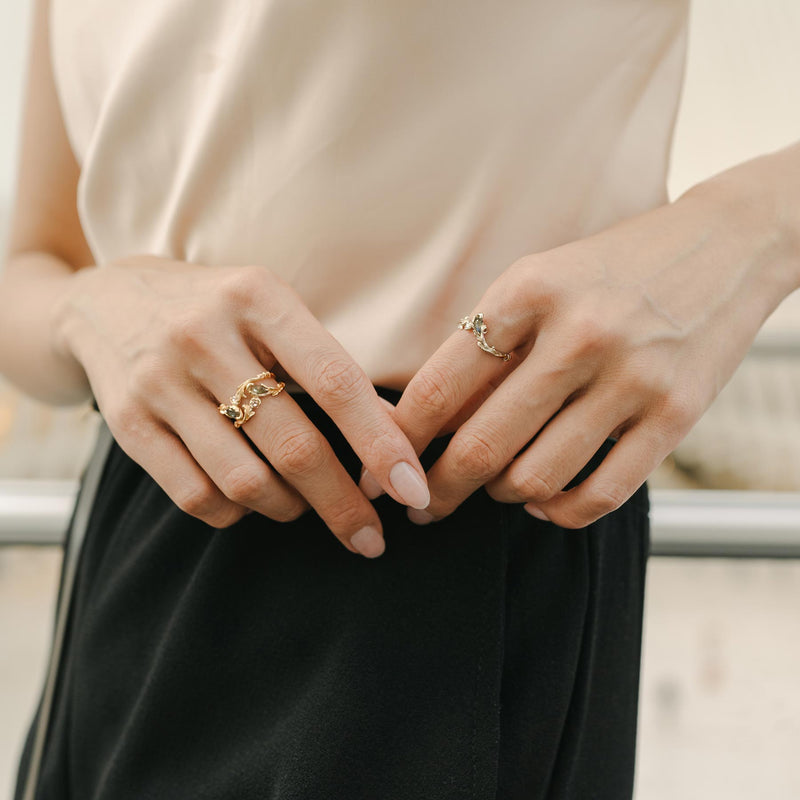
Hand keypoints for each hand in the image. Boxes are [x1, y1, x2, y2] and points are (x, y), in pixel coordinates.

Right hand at [54, 255, 429, 555]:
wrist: (105, 303)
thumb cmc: (217, 311)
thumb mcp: (271, 310)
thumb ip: (326, 365)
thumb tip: (396, 438)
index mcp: (258, 298)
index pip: (336, 383)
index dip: (380, 444)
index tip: (413, 488)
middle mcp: (204, 336)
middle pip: (293, 447)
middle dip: (343, 504)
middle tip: (372, 538)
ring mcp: (160, 382)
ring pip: (246, 482)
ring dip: (292, 510)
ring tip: (309, 507)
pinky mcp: (128, 425)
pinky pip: (197, 497)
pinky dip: (239, 513)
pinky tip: (255, 500)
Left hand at [382, 187, 792, 527]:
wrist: (724, 247)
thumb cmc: (609, 270)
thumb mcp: (537, 283)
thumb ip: (485, 349)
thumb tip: (428, 428)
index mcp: (527, 292)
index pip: (439, 388)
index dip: (399, 444)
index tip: (380, 472)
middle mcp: (578, 334)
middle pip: (481, 446)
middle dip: (438, 491)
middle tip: (421, 506)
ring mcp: (632, 376)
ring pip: (534, 479)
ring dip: (500, 497)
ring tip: (494, 488)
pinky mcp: (676, 415)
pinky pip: (599, 496)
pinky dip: (558, 513)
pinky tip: (544, 502)